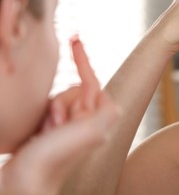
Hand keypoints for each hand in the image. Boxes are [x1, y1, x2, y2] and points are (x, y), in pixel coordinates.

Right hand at [0, 36, 117, 194]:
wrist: (23, 184)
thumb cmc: (53, 159)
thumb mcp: (88, 131)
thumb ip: (107, 112)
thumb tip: (114, 102)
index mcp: (98, 120)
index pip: (92, 82)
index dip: (83, 61)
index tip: (75, 40)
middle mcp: (87, 124)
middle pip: (72, 90)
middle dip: (60, 102)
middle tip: (56, 124)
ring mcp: (68, 129)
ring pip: (56, 99)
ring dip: (49, 112)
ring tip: (46, 132)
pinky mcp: (50, 133)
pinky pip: (45, 111)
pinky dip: (41, 117)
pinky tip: (39, 134)